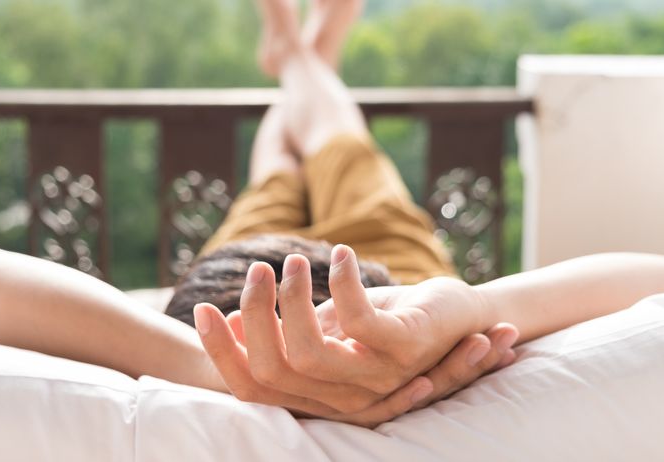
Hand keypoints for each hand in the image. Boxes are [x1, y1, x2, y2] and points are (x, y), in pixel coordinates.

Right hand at [194, 245, 517, 425]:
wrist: (464, 317)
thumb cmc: (389, 321)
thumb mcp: (330, 325)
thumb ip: (289, 329)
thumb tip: (235, 318)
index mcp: (319, 394)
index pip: (252, 386)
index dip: (221, 351)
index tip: (200, 308)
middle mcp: (342, 397)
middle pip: (272, 367)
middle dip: (254, 312)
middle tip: (258, 268)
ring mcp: (376, 378)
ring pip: (308, 351)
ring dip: (294, 297)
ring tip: (296, 260)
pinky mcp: (405, 350)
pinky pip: (359, 324)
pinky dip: (344, 282)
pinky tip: (343, 254)